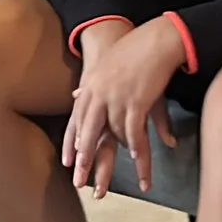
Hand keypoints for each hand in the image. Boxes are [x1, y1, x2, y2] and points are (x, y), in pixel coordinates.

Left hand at [65, 18, 182, 197]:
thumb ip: (90, 87)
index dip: (72, 143)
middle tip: (79, 181)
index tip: (68, 162)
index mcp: (90, 88)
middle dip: (84, 160)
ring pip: (112, 137)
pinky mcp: (136, 101)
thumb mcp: (103, 69)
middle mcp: (98, 96)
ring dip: (114, 158)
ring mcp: (116, 99)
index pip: (77, 121)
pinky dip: (136, 148)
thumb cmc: (129, 53)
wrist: (153, 39)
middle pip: (88, 134)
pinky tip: (137, 161)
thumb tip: (76, 94)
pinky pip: (134, 131)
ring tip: (109, 180)